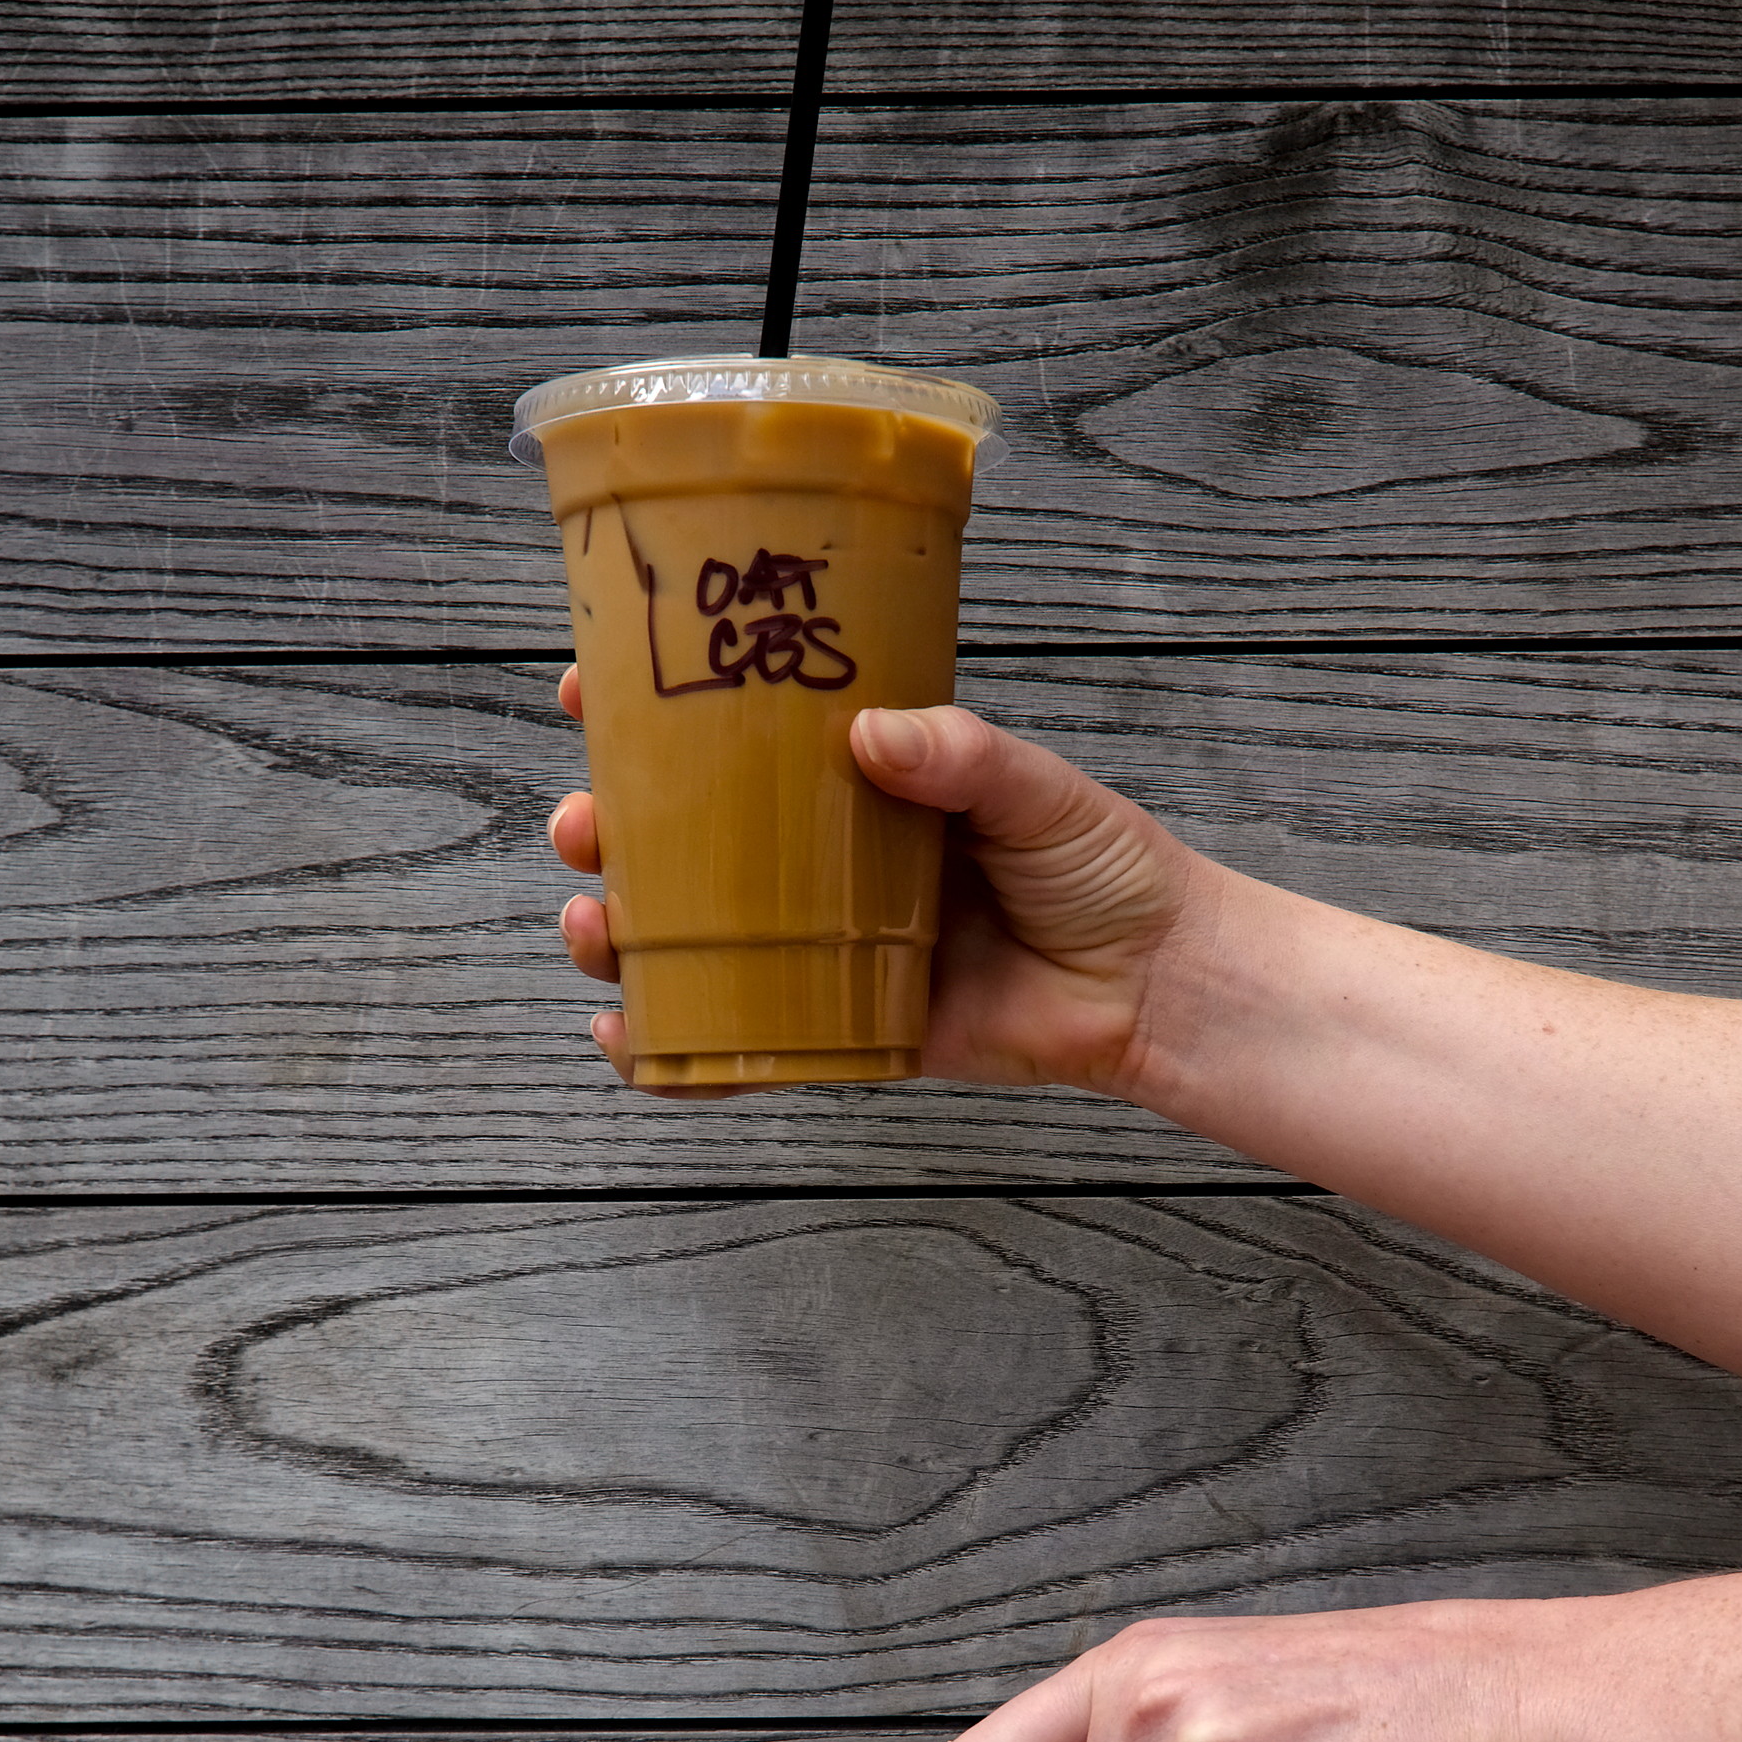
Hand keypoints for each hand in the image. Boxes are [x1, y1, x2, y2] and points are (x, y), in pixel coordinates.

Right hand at [547, 672, 1215, 1096]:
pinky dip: (676, 1050)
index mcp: (860, 787)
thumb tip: (871, 733)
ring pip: (695, 943)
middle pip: (686, 845)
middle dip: (610, 835)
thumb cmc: (1107, 870)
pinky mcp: (850, 1034)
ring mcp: (828, 951)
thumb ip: (960, 756)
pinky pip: (746, 1044)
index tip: (589, 691)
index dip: (654, 718)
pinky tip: (624, 1036)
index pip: (739, 740)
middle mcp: (826, 866)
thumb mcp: (1038, 790)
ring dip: (622, 935)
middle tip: (581, 824)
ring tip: (592, 925)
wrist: (1159, 984)